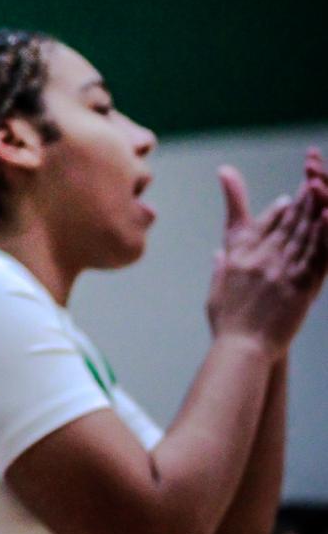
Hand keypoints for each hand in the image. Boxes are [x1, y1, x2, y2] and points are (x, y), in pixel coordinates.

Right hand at [207, 160, 327, 353]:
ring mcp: (281, 269)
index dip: (276, 211)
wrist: (242, 348)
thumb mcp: (216, 291)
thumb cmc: (227, 325)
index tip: (287, 200)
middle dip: (300, 202)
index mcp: (238, 256)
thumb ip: (220, 268)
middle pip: (284, 223)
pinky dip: (323, 235)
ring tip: (323, 192)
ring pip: (302, 233)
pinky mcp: (300, 285)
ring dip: (314, 210)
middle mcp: (259, 257)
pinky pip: (316, 255)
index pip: (259, 225)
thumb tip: (217, 254)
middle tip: (313, 185)